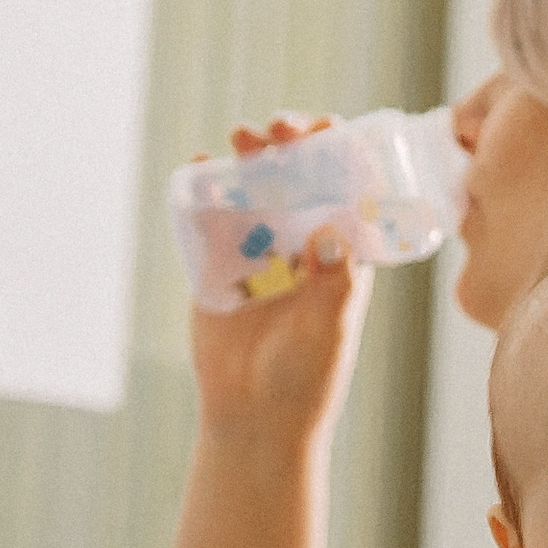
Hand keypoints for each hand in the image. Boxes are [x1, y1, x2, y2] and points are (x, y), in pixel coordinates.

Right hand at [186, 119, 373, 453]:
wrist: (252, 418)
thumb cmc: (305, 379)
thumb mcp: (328, 331)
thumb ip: (333, 284)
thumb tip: (331, 230)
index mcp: (343, 253)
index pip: (349, 188)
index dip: (340, 152)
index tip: (327, 130)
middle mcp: (303, 242)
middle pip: (301, 177)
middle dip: (291, 144)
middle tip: (279, 128)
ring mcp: (259, 250)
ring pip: (257, 187)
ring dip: (251, 156)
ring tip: (241, 138)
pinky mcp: (218, 264)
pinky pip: (212, 216)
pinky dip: (206, 186)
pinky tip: (198, 165)